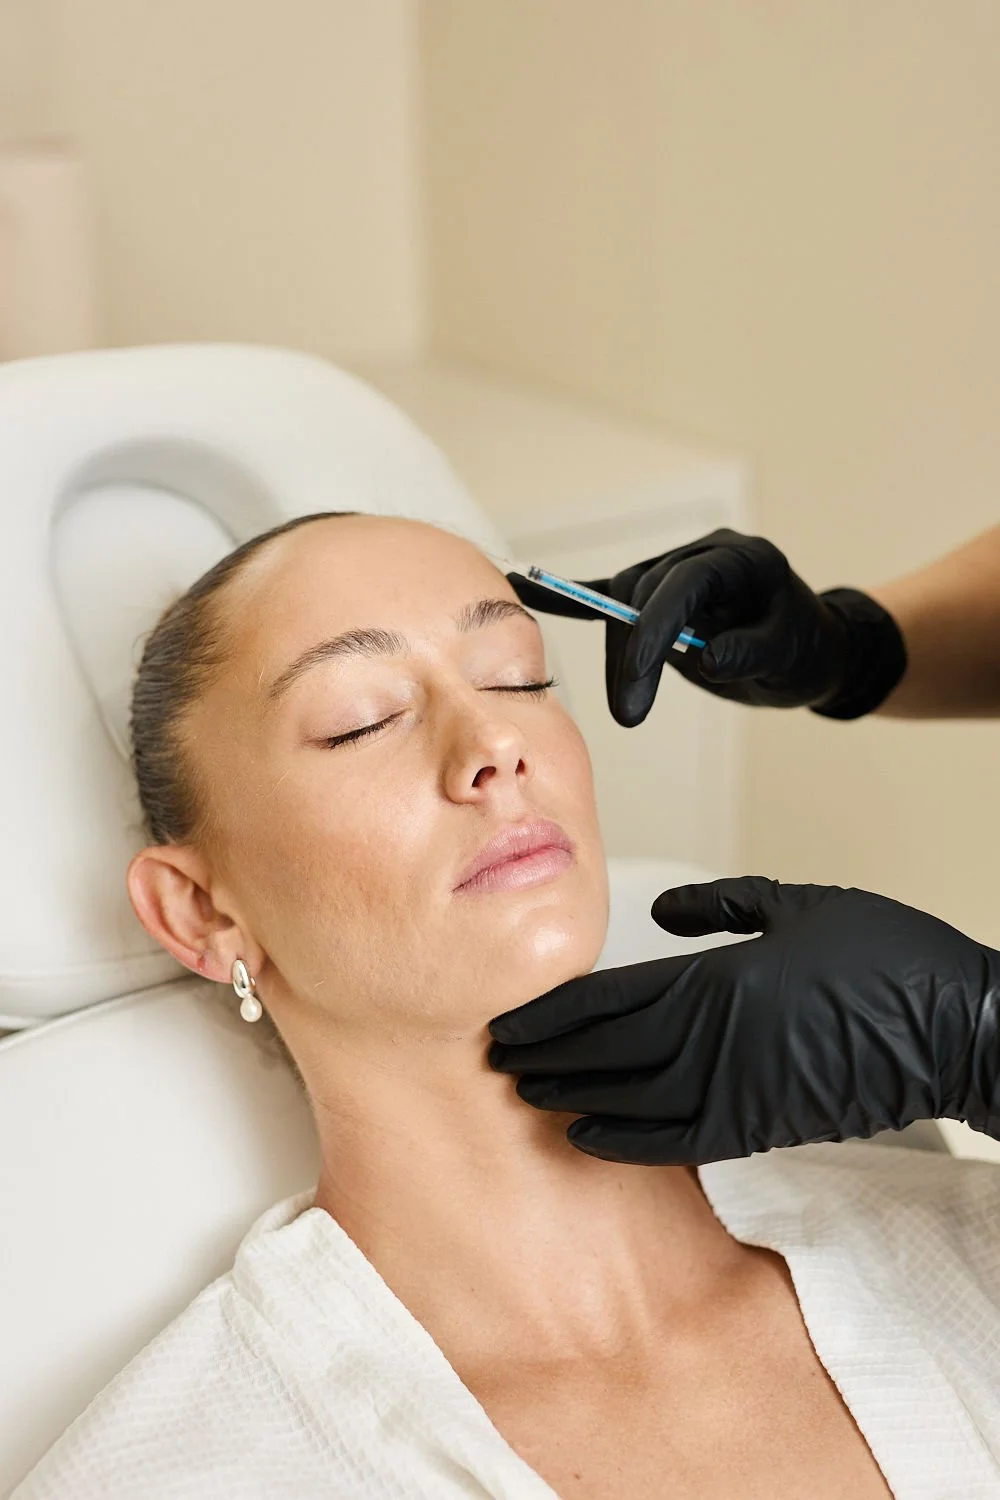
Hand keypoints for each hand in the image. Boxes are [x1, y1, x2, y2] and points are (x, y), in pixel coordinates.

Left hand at [487, 877, 999, 1165]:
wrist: (956, 1030)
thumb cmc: (884, 957)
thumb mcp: (800, 904)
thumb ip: (724, 903)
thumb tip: (661, 910)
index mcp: (719, 979)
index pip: (610, 998)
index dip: (552, 1012)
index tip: (509, 1018)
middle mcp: (715, 1039)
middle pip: (606, 1052)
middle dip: (548, 1054)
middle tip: (498, 1057)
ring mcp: (737, 1089)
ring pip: (630, 1098)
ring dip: (573, 1096)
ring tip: (529, 1093)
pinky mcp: (763, 1127)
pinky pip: (677, 1142)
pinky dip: (626, 1142)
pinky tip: (588, 1137)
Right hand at [510, 529, 905, 726]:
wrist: (810, 651)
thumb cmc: (804, 652)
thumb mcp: (790, 658)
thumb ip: (750, 653)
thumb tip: (707, 657)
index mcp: (741, 561)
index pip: (683, 586)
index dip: (653, 628)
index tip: (634, 677)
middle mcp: (703, 557)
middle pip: (643, 596)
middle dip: (631, 656)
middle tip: (628, 715)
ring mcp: (678, 571)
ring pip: (623, 602)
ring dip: (619, 653)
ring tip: (628, 705)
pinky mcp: (660, 595)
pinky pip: (610, 595)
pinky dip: (574, 599)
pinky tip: (526, 588)